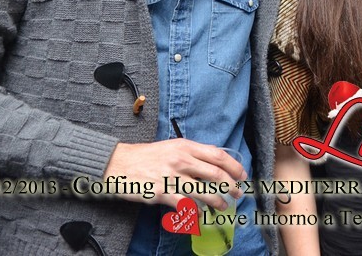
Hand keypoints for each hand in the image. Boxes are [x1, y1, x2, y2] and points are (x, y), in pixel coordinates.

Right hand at [104, 139, 245, 209]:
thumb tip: (214, 164)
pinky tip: (200, 214)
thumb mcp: (172, 147)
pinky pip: (184, 204)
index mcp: (186, 146)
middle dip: (231, 185)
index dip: (234, 166)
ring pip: (203, 191)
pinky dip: (195, 211)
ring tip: (223, 206)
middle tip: (238, 193)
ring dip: (217, 201)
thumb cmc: (147, 156)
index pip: (218, 155)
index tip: (242, 175)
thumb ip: (192, 154)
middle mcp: (181, 160)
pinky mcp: (161, 192)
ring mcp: (171, 176)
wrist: (118, 163)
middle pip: (215, 174)